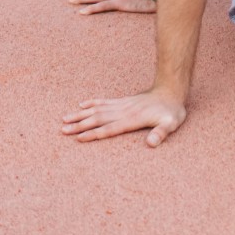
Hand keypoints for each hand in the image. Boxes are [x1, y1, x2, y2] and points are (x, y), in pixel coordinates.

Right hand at [61, 91, 185, 146]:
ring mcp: (122, 105)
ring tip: (65, 119)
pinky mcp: (123, 101)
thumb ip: (161, 133)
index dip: (94, 134)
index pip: (109, 128)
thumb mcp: (171, 124)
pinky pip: (104, 101)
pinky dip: (92, 103)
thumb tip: (151, 144)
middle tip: (63, 130)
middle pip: (97, 119)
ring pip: (97, 110)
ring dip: (81, 114)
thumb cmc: (171, 111)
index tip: (79, 138)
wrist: (171, 90)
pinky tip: (81, 105)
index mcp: (132, 119)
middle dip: (80, 125)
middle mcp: (123, 111)